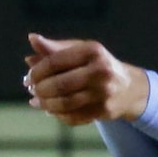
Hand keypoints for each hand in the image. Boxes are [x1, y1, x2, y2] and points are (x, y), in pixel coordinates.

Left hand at [24, 34, 149, 126]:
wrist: (128, 87)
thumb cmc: (96, 65)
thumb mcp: (79, 51)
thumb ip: (55, 48)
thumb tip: (32, 39)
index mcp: (92, 51)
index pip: (55, 62)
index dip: (36, 72)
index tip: (29, 77)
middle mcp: (101, 71)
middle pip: (59, 85)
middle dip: (40, 90)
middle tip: (32, 91)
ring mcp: (104, 92)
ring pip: (64, 104)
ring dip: (45, 104)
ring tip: (37, 102)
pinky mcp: (105, 111)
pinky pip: (73, 117)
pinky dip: (58, 115)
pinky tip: (51, 110)